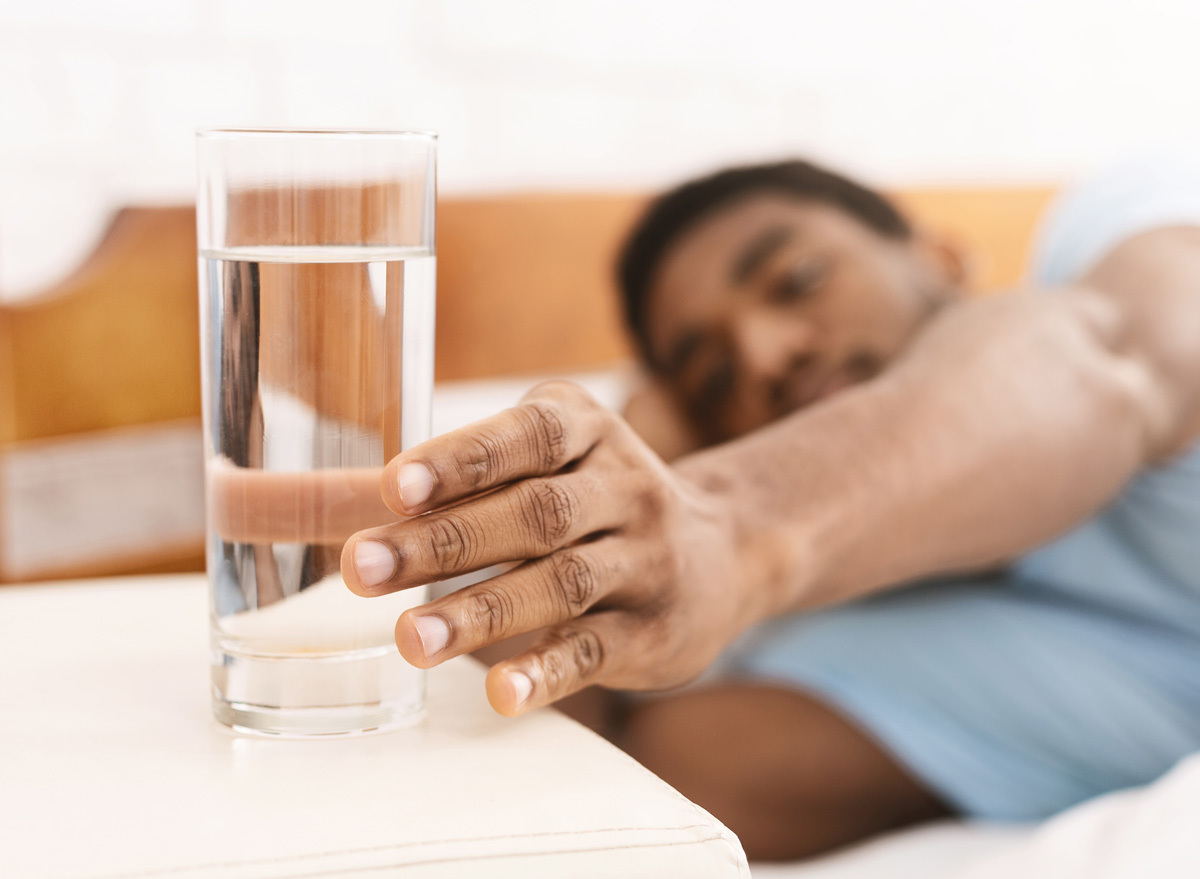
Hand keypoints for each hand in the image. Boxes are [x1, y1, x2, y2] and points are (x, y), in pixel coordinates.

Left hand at [340, 381, 755, 715]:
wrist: (721, 553)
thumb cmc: (587, 501)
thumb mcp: (530, 464)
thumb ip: (423, 485)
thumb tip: (270, 498)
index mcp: (585, 430)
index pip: (525, 437)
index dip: (461, 461)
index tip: (393, 488)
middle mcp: (624, 486)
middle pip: (535, 513)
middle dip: (446, 542)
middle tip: (363, 569)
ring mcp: (646, 559)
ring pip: (563, 583)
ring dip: (482, 612)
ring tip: (409, 639)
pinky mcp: (655, 629)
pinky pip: (599, 648)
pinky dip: (549, 671)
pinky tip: (499, 692)